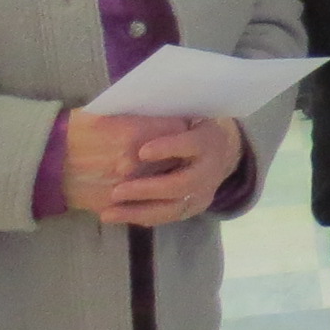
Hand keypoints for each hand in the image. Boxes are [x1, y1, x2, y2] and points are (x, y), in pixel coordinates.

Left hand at [74, 115, 243, 225]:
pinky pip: (166, 217)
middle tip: (117, 191)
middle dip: (148, 189)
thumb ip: (161, 118)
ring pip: (172, 207)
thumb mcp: (182, 116)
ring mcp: (203, 192)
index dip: (169, 148)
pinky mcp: (192, 208)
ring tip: (108, 213)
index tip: (142, 152)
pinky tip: (117, 216)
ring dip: (139, 210)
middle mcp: (210, 169)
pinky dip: (140, 217)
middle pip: (182, 184)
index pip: (191, 145)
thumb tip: (121, 112)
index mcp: (208, 140)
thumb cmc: (190, 126)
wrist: (221, 151)